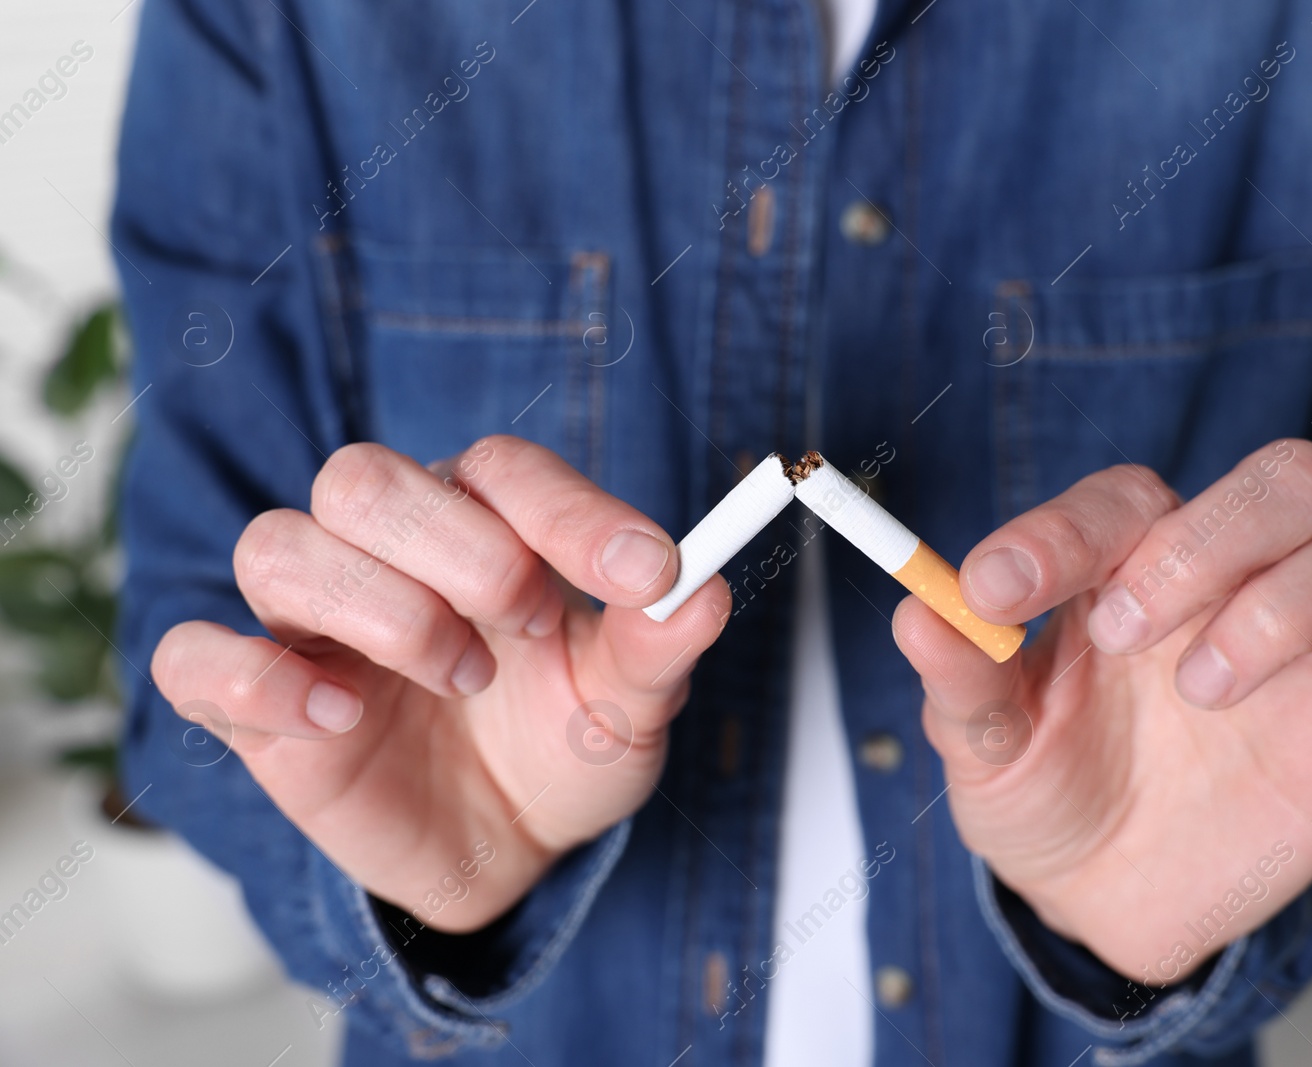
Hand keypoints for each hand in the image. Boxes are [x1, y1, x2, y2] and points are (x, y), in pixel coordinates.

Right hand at [152, 436, 727, 931]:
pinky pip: (195, 659)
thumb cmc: (561, 748)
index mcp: (483, 528)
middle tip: (524, 621)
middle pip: (362, 478)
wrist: (509, 847)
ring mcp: (312, 626)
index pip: (499, 468)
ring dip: (376, 606)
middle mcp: (387, 555)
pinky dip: (257, 680)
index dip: (569, 511)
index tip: (646, 573)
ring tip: (458, 675)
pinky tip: (343, 719)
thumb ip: (657, 646)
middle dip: (455, 545)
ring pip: (276, 546)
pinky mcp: (258, 706)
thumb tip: (705, 591)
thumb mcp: (627, 707)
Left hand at [892, 439, 1311, 983]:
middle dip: (1209, 541)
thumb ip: (963, 680)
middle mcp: (1230, 582)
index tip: (995, 592)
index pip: (1122, 501)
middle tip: (1127, 632)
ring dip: (1287, 603)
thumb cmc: (1047, 789)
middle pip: (1282, 480)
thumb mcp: (985, 748)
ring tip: (1203, 690)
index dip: (1062, 533)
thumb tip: (918, 613)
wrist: (1101, 896)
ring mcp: (1311, 647)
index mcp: (1128, 565)